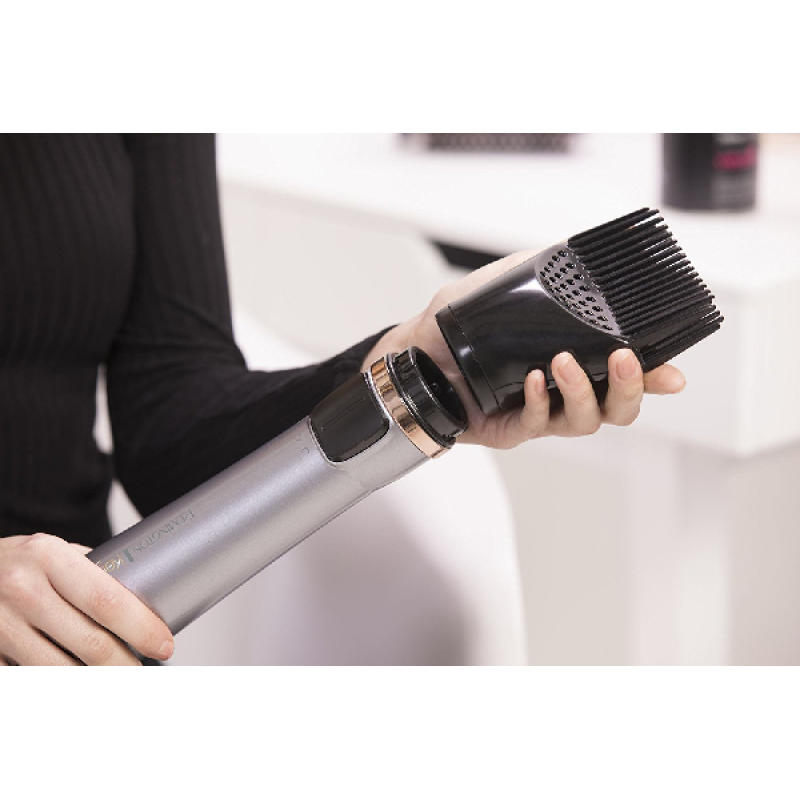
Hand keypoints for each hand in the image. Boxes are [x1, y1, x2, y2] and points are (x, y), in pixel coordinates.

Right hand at [0, 532, 173, 665]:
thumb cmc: (20, 562)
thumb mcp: (55, 552)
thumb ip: (92, 572)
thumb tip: (142, 600)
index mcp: (49, 557)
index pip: (108, 601)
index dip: (141, 628)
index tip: (163, 644)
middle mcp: (23, 590)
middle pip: (91, 644)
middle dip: (126, 665)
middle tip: (144, 669)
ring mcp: (1, 625)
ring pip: (62, 671)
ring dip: (96, 681)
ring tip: (117, 677)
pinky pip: (32, 678)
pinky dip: (59, 683)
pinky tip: (76, 679)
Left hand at [362, 250, 686, 448]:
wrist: (417, 352)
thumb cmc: (460, 325)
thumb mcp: (502, 284)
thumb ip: (539, 270)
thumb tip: (574, 253)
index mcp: (574, 359)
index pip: (624, 372)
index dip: (653, 375)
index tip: (672, 372)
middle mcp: (564, 391)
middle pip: (617, 408)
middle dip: (629, 388)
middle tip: (625, 360)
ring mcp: (540, 412)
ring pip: (584, 421)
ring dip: (583, 392)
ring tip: (564, 362)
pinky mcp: (512, 427)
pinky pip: (537, 423)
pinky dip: (540, 401)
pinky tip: (534, 381)